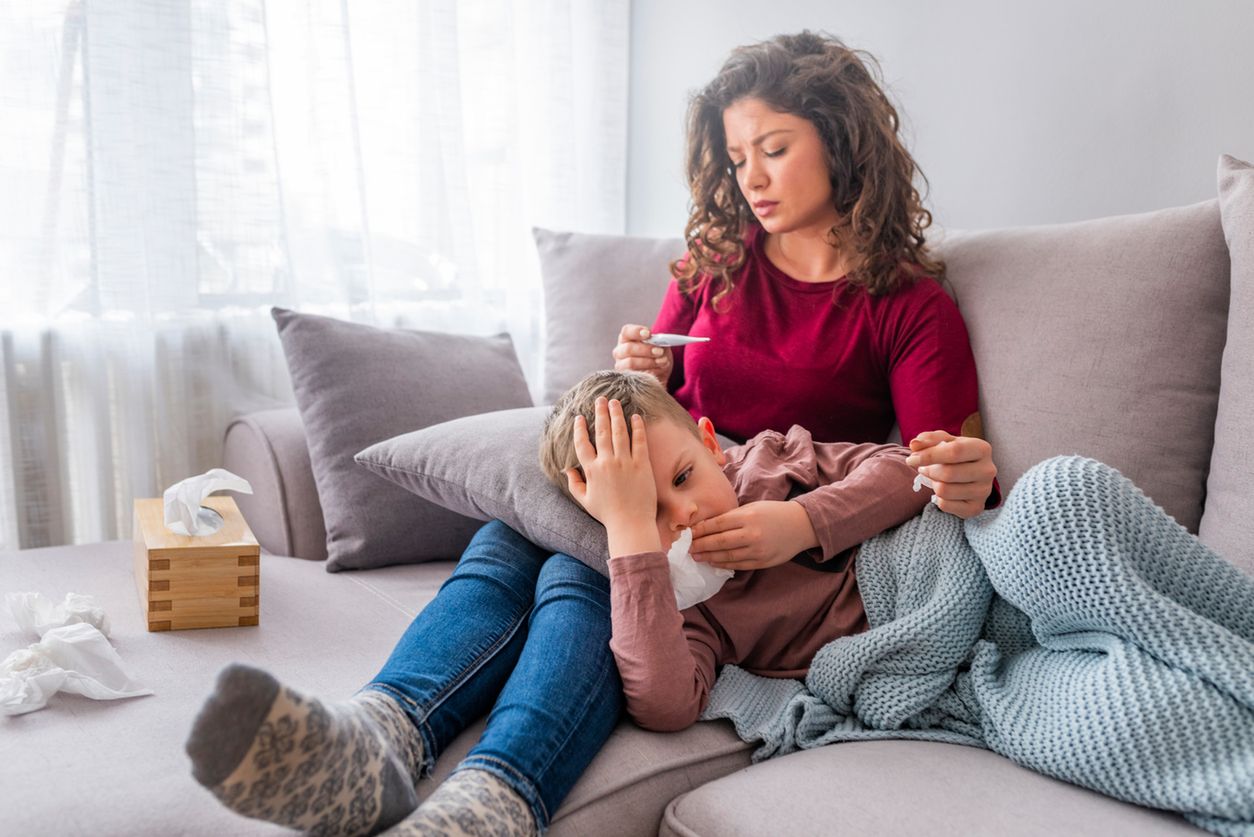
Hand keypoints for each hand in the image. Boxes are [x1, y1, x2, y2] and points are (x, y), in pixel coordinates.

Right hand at [566, 397, 660, 555]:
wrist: (630, 524)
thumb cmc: (608, 514)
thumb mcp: (585, 500)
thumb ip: (574, 483)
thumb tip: (568, 469)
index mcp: (591, 470)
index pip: (582, 444)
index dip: (579, 429)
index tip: (579, 417)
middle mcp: (607, 463)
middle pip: (601, 431)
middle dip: (600, 412)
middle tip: (600, 399)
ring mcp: (625, 463)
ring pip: (619, 432)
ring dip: (617, 414)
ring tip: (615, 402)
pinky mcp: (642, 465)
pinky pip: (639, 441)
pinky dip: (637, 427)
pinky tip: (636, 417)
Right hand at [613, 324, 672, 385]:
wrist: (659, 375)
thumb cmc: (657, 356)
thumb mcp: (661, 346)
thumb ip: (660, 343)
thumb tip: (661, 343)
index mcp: (627, 339)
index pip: (626, 331)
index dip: (636, 332)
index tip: (649, 334)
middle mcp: (620, 352)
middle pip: (628, 348)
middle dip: (646, 350)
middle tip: (660, 351)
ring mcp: (621, 366)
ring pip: (630, 363)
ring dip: (649, 362)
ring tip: (663, 362)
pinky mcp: (625, 379)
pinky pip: (636, 376)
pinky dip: (650, 373)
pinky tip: (659, 371)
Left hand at [688, 500, 817, 570]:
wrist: (801, 525)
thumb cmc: (773, 513)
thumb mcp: (752, 508)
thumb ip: (732, 517)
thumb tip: (707, 526)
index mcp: (748, 516)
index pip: (717, 524)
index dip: (700, 530)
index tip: (687, 533)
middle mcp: (751, 534)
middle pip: (718, 542)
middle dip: (700, 545)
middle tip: (687, 548)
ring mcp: (757, 550)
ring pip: (726, 556)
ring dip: (708, 557)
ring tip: (696, 556)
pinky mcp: (762, 562)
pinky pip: (738, 565)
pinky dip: (723, 564)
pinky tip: (713, 562)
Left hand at [906, 431, 996, 518]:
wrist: (973, 475)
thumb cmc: (957, 455)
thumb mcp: (945, 442)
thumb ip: (929, 440)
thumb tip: (914, 444)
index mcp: (982, 449)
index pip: (954, 451)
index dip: (929, 455)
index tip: (912, 459)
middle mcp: (988, 470)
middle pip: (948, 473)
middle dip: (928, 471)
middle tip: (922, 468)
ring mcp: (984, 491)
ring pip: (944, 491)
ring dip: (932, 484)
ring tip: (933, 478)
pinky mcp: (976, 507)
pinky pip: (945, 505)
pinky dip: (937, 498)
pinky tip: (942, 491)